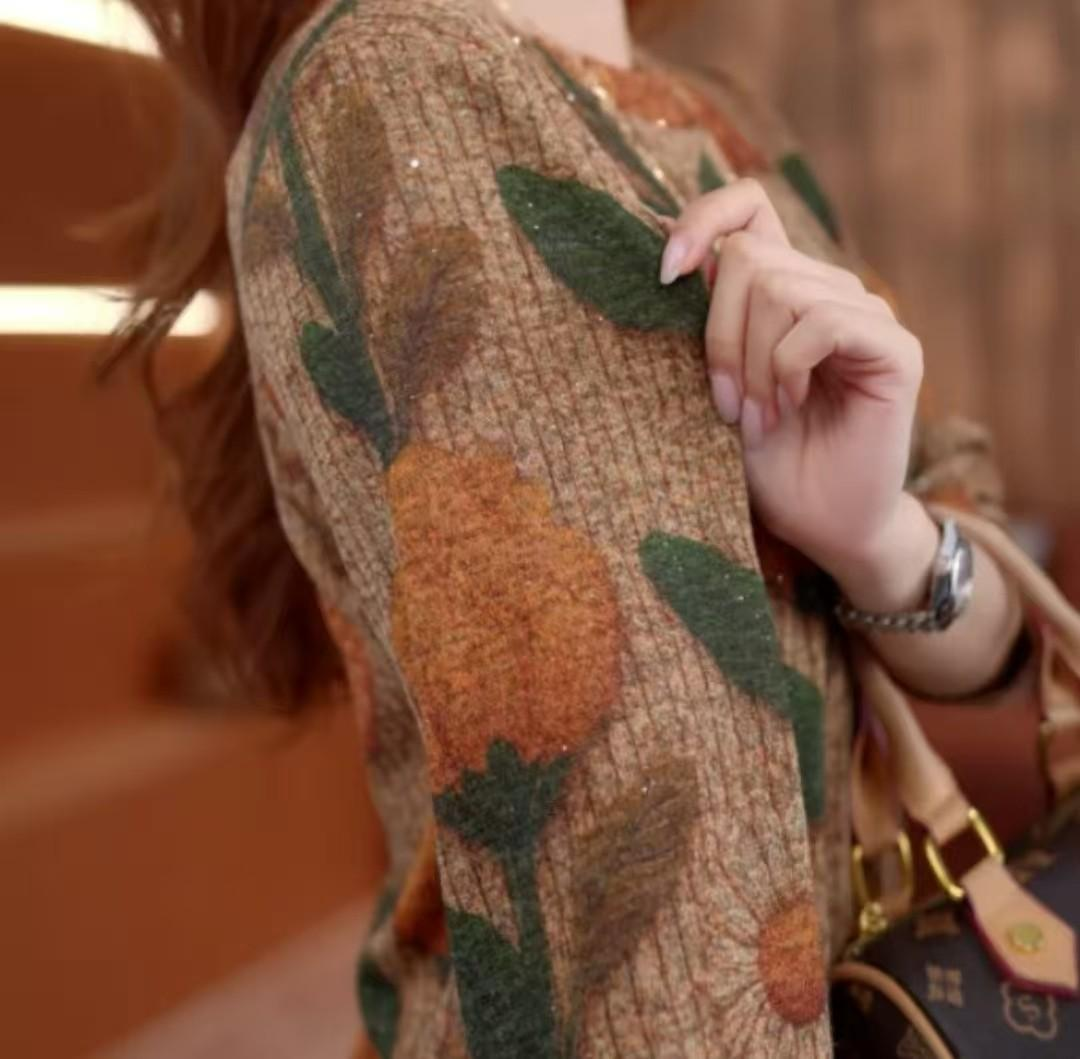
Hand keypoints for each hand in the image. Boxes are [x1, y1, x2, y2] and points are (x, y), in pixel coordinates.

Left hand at [659, 178, 924, 582]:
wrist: (825, 525)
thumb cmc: (769, 462)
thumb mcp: (720, 387)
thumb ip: (706, 325)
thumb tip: (667, 262)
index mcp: (784, 290)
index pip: (747, 206)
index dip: (701, 219)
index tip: (663, 274)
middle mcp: (827, 290)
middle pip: (747, 258)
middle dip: (718, 336)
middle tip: (728, 405)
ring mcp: (865, 315)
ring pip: (779, 289)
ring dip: (751, 364)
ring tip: (758, 418)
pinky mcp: (894, 349)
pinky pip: (821, 322)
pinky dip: (787, 368)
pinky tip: (788, 408)